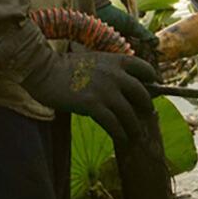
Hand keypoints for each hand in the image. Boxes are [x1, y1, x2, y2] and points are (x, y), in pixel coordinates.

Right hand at [19, 50, 157, 145]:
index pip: (145, 68)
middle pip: (141, 94)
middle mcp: (115, 75)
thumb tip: (121, 84)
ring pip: (129, 113)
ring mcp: (105, 91)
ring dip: (134, 126)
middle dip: (146, 107)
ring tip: (136, 134)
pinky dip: (120, 133)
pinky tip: (122, 138)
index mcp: (116, 60)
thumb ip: (109, 69)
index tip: (154, 88)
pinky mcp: (93, 105)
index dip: (152, 79)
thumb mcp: (93, 60)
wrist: (43, 70)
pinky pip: (113, 124)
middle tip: (147, 114)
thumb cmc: (64, 66)